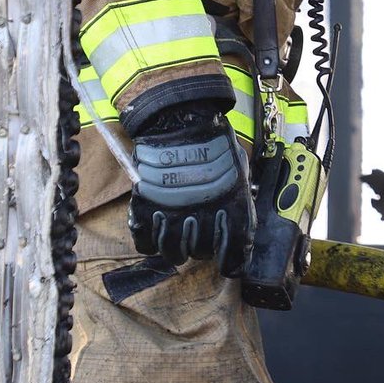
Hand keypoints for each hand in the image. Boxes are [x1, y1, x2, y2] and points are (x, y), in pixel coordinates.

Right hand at [128, 101, 255, 276]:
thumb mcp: (238, 167)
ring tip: (177, 230)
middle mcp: (202, 220)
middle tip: (198, 229)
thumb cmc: (212, 139)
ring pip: (174, 255)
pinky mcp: (145, 212)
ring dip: (177, 248)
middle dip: (202, 246)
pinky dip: (150, 240)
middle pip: (201, 255)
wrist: (179, 119)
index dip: (232, 263)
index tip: (229, 263)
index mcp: (230, 211)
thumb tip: (238, 216)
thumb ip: (237, 196)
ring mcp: (172, 218)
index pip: (234, 255)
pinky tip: (156, 225)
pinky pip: (145, 244)